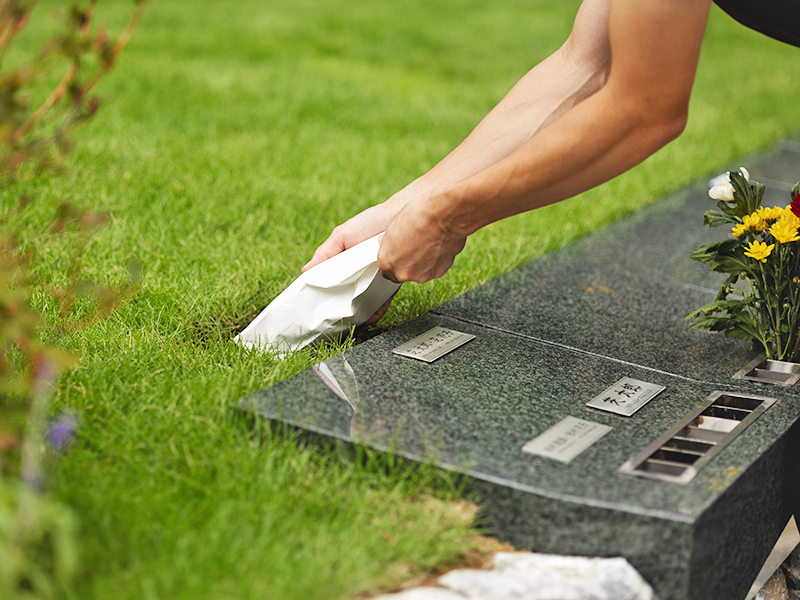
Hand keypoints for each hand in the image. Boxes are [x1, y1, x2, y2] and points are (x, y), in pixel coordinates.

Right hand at [303, 202, 401, 325]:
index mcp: (346, 263)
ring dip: (360, 311)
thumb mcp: (342, 236)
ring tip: (352, 322)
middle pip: (349, 295)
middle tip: (335, 320)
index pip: (333, 284)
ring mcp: (376, 278)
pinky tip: (371, 317)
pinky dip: (378, 309)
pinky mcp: (391, 280)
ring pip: (366, 300)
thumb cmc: (370, 222)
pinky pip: (384, 299)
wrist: (401, 217)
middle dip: (343, 308)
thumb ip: (325, 253)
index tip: (318, 309)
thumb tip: (305, 271)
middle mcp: (360, 273)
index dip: (326, 296)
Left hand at [377, 197, 465, 283]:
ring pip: (420, 272)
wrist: (441, 216)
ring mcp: (422, 275)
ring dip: (422, 262)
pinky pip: (434, 268)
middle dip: (407, 263)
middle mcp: (403, 273)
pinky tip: (436, 245)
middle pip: (403, 273)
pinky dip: (435, 260)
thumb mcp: (393, 227)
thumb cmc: (417, 217)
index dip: (393, 261)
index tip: (397, 254)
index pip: (386, 270)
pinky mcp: (439, 272)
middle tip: (413, 247)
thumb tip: (391, 244)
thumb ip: (390, 242)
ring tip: (427, 244)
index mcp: (387, 262)